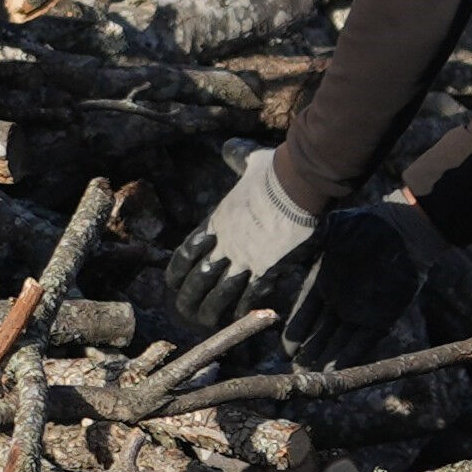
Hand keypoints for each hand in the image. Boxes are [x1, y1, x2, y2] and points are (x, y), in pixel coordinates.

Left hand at [146, 151, 319, 336]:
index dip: (176, 274)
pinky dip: (243, 309)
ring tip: (207, 322)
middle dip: (188, 299)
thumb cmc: (273, 171)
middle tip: (187, 312)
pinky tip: (240, 317)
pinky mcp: (267, 269)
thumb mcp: (247, 162)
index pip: (183, 255)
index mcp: (213, 223)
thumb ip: (236, 158)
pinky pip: (249, 297)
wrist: (297, 183)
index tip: (174, 284)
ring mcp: (243, 259)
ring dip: (210, 311)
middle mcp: (222, 245)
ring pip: (218, 295)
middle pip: (195, 281)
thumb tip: (231, 149)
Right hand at [279, 200, 448, 364]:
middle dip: (309, 352)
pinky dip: (351, 356)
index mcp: (326, 280)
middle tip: (295, 372)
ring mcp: (361, 310)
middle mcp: (342, 299)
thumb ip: (313, 239)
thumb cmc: (368, 225)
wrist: (405, 231)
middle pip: (321, 332)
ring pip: (340, 341)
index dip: (296, 331)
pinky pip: (364, 341)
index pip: (306, 312)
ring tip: (312, 377)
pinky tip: (336, 370)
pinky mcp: (382, 318)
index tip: (285, 349)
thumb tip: (292, 243)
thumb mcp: (334, 228)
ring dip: (327, 358)